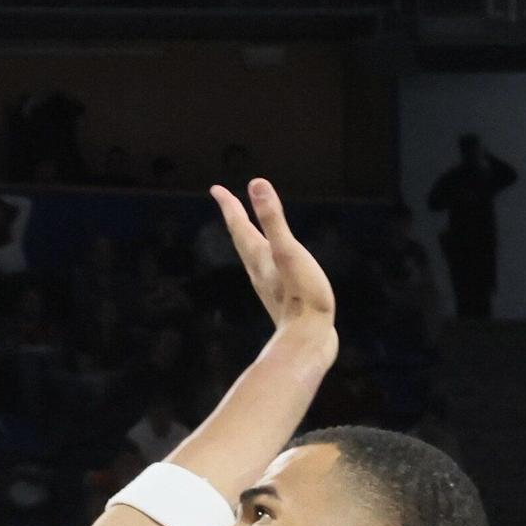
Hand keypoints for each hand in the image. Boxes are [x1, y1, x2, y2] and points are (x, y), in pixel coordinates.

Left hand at [210, 179, 336, 349]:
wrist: (308, 341)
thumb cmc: (302, 297)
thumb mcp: (289, 252)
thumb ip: (273, 220)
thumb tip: (256, 184)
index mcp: (259, 257)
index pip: (239, 225)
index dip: (229, 205)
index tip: (216, 189)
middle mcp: (259, 271)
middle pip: (242, 240)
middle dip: (235, 219)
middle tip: (227, 201)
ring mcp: (269, 286)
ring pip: (253, 256)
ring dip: (248, 238)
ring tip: (247, 228)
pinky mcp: (283, 298)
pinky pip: (268, 270)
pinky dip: (266, 256)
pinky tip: (274, 263)